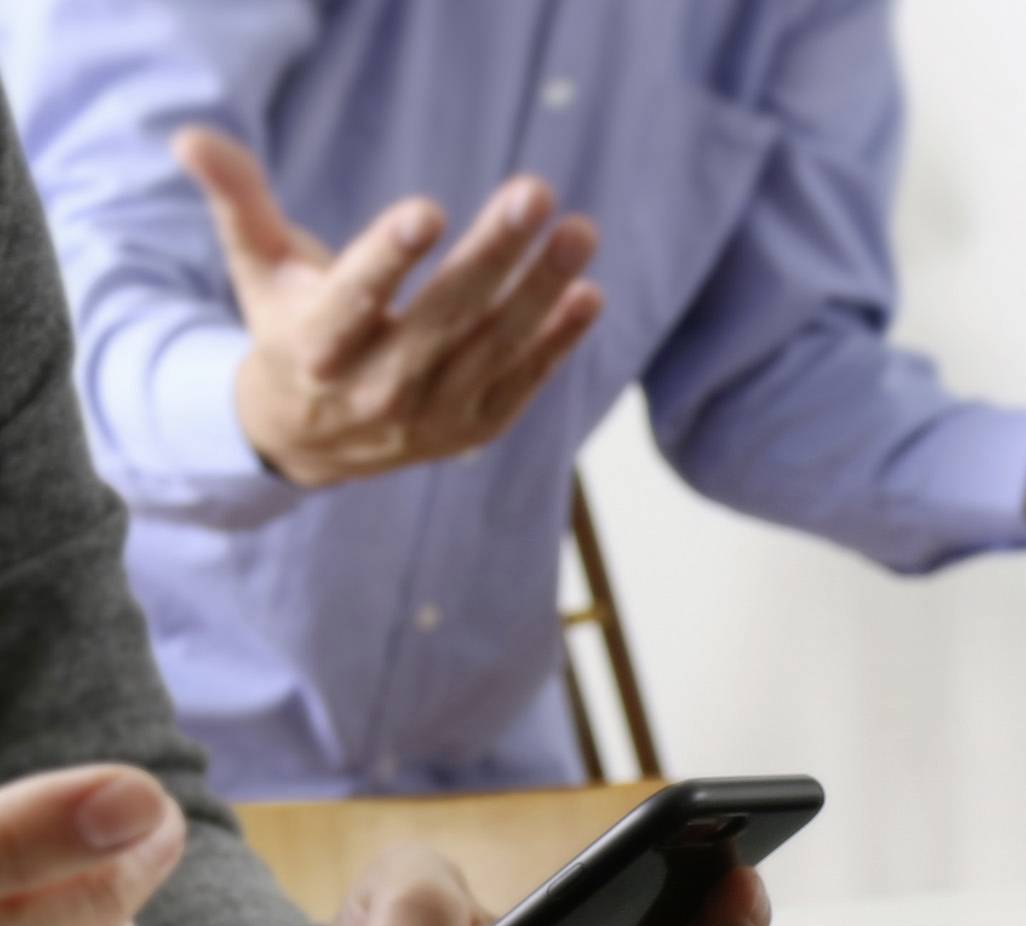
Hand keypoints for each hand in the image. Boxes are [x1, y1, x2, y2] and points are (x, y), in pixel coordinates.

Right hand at [173, 128, 602, 489]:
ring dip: (542, 291)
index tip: (427, 210)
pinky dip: (557, 343)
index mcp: (315, 349)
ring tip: (579, 233)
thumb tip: (191, 137)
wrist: (307, 443)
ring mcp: (431, 416)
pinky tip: (588, 294)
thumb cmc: (286, 329)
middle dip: (492, 255)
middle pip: (443, 318)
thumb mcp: (256, 269)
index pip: (354, 299)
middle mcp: (375, 390)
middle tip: (533, 193)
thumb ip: (237, 202)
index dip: (389, 258)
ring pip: (493, 348)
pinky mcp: (473, 429)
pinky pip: (523, 383)